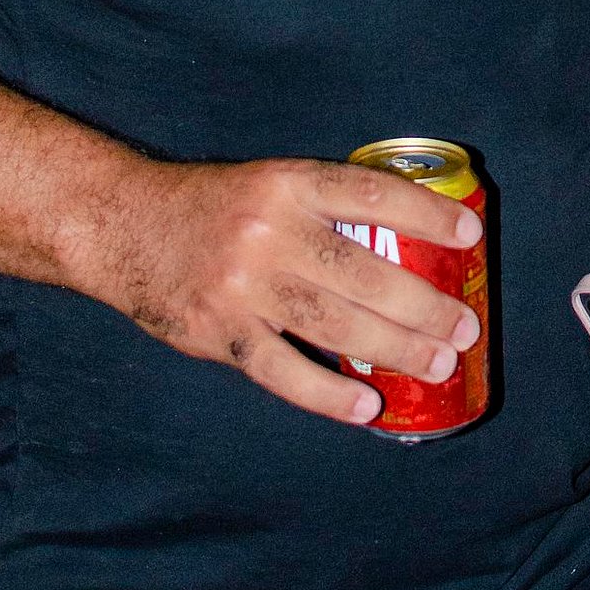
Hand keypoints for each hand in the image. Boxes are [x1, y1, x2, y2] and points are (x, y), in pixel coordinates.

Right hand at [90, 157, 481, 426]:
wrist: (121, 224)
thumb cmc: (211, 206)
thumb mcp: (269, 182)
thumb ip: (323, 209)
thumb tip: (405, 244)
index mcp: (287, 184)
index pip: (371, 195)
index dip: (426, 214)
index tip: (469, 234)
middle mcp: (268, 230)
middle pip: (363, 272)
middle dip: (424, 304)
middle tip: (465, 327)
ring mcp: (242, 285)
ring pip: (333, 323)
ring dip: (394, 349)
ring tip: (439, 364)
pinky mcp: (217, 332)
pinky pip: (282, 371)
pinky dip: (327, 393)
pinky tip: (367, 407)